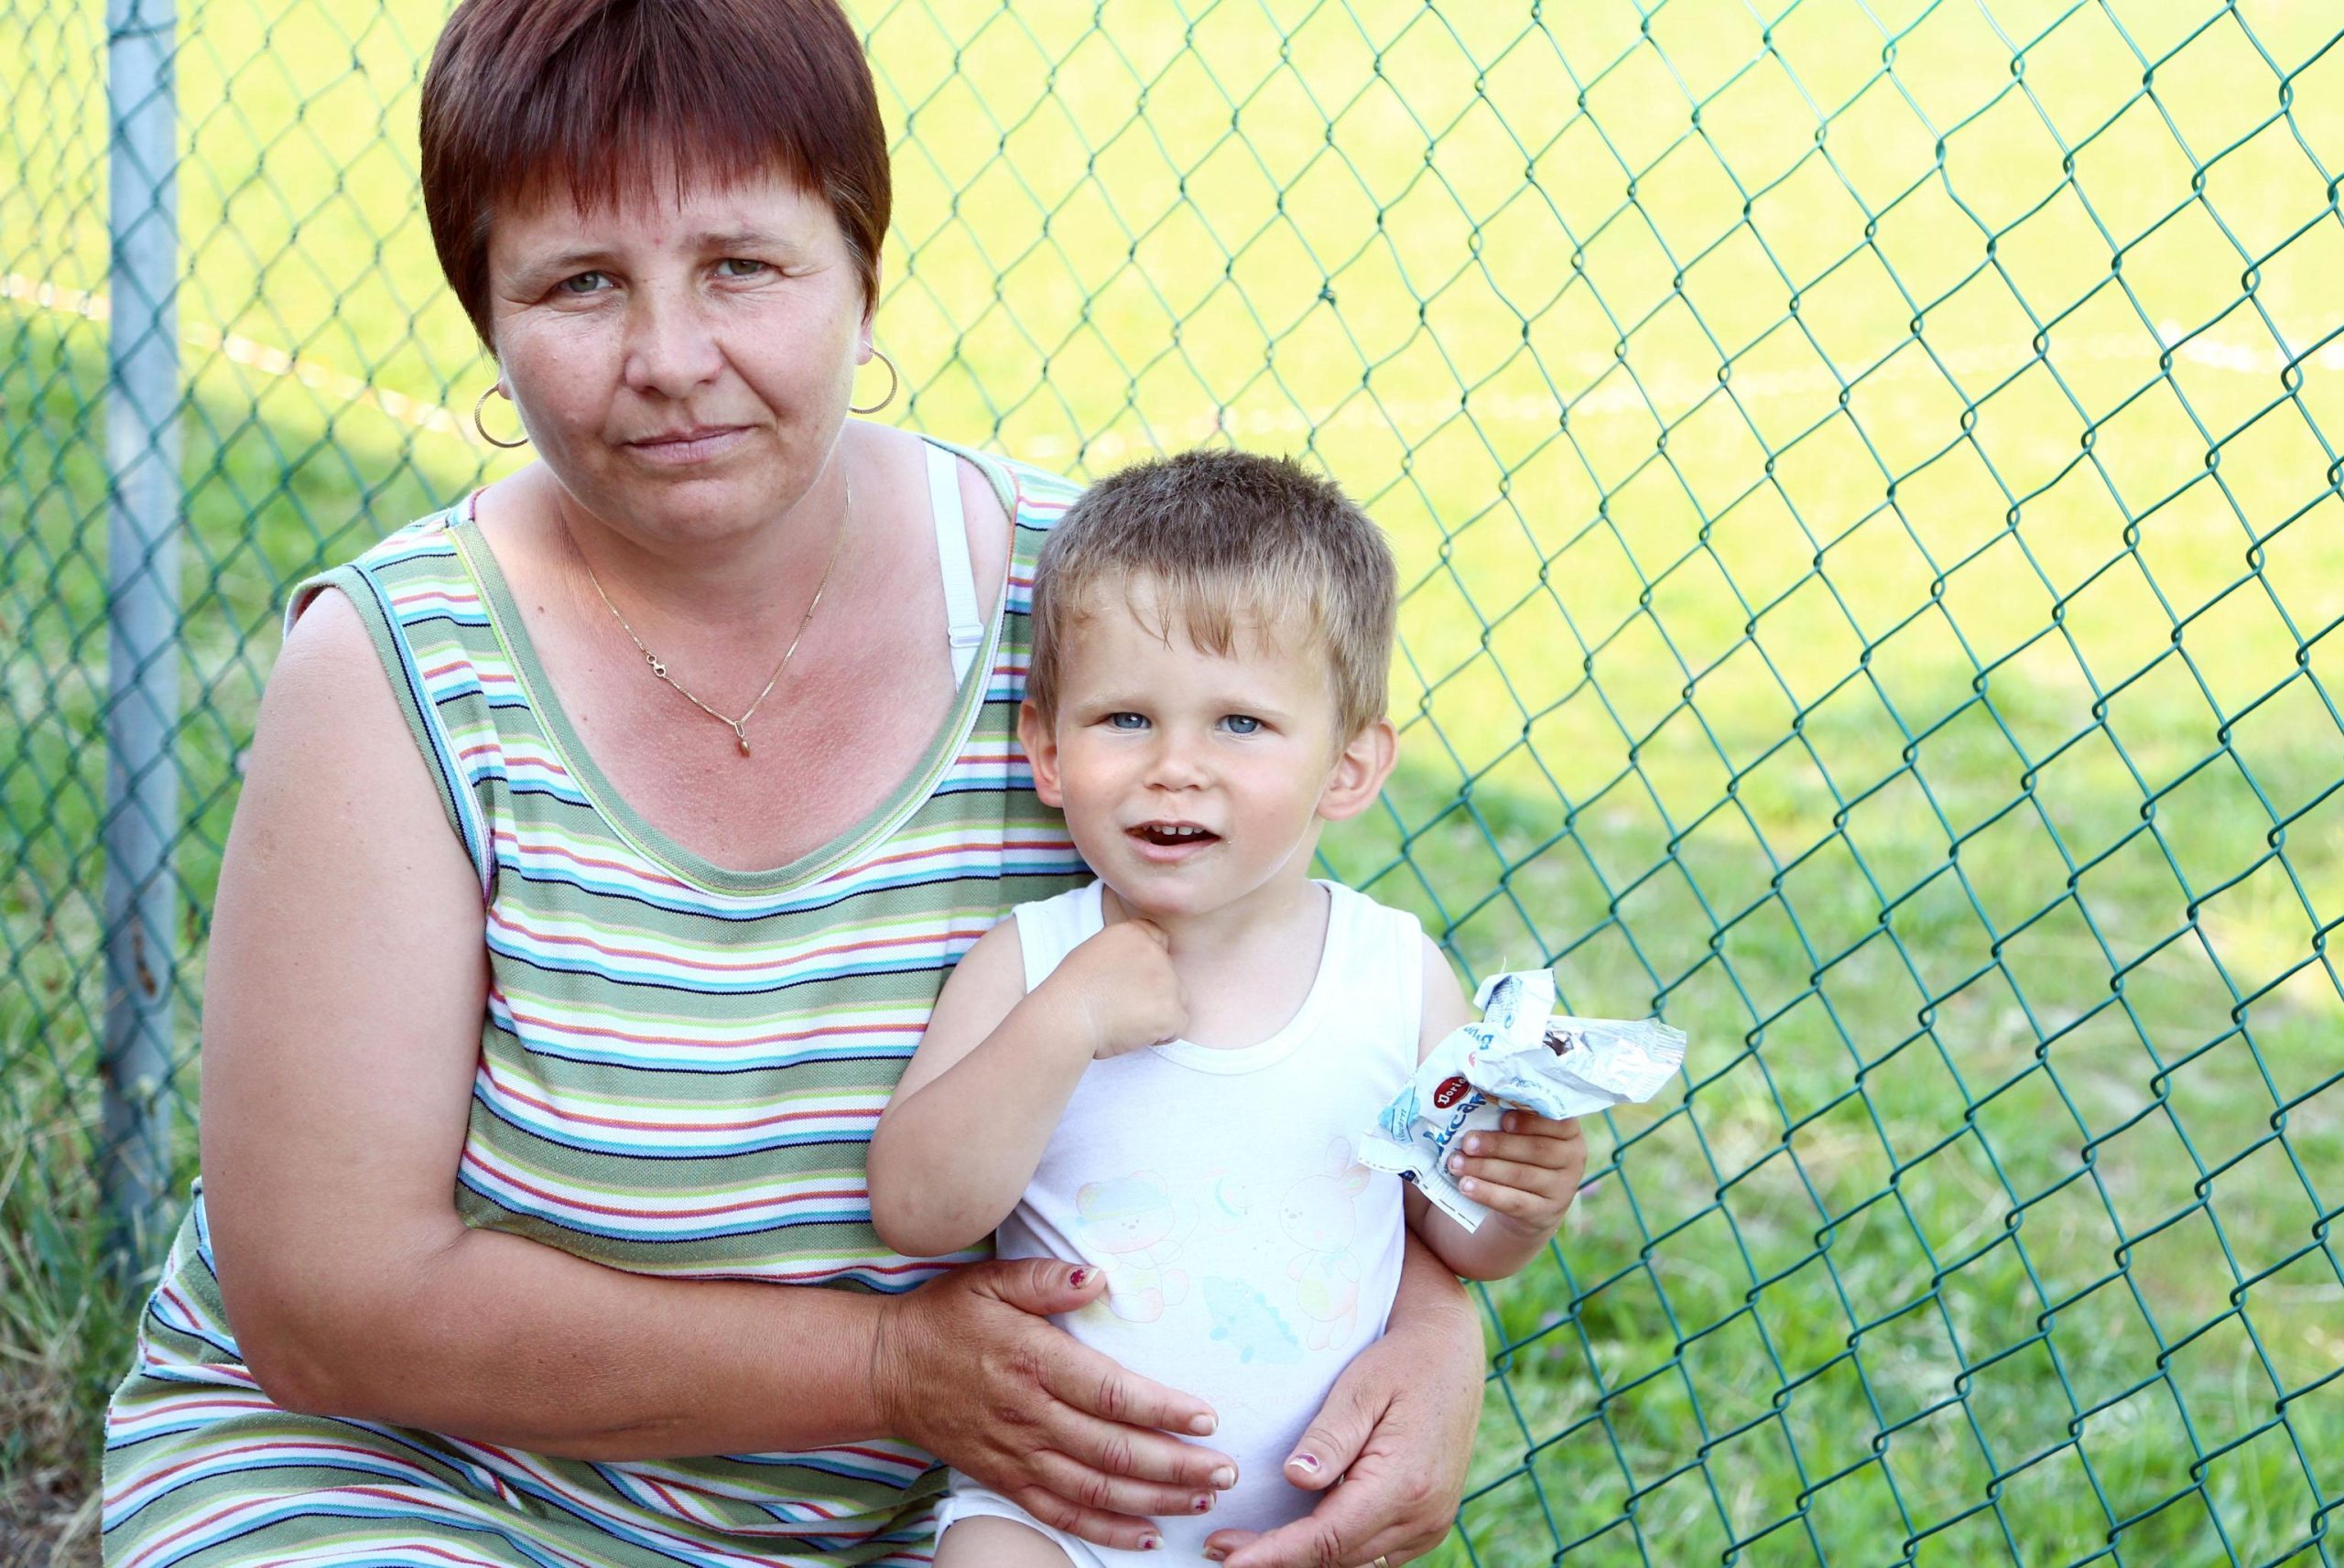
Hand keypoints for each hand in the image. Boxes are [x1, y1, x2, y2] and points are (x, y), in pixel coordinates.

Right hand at [872, 1258, 1236, 1550]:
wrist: (884, 1370)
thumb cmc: (945, 1319)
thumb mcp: (990, 1281)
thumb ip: (1045, 1278)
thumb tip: (1097, 1276)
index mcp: (1033, 1361)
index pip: (1111, 1392)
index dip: (1162, 1410)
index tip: (1206, 1419)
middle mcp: (1028, 1415)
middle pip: (1114, 1451)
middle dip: (1177, 1466)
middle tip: (1225, 1472)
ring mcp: (1016, 1454)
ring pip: (1095, 1489)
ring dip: (1154, 1500)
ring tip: (1201, 1501)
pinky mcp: (1004, 1480)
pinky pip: (1061, 1514)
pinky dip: (1105, 1530)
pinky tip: (1145, 1534)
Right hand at [1049, 918, 1186, 1057]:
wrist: (1067, 1015)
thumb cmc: (1071, 992)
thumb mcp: (1093, 953)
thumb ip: (1122, 954)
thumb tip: (1134, 970)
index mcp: (1133, 934)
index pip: (1159, 939)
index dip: (1150, 962)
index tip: (1134, 979)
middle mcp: (1154, 952)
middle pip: (1170, 973)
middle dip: (1154, 991)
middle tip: (1123, 1006)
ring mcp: (1166, 980)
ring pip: (1178, 998)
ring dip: (1160, 1011)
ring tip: (1128, 1021)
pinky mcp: (1171, 1010)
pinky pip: (1178, 1025)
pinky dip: (1161, 1034)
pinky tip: (1135, 1034)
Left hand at [1202, 1280, 1482, 1567]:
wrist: (1452, 1353)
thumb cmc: (1401, 1362)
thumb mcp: (1359, 1388)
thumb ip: (1329, 1437)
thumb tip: (1295, 1480)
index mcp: (1403, 1483)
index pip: (1327, 1537)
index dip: (1274, 1555)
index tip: (1229, 1559)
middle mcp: (1423, 1516)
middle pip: (1337, 1558)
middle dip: (1278, 1560)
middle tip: (1220, 1549)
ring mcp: (1430, 1524)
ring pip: (1356, 1561)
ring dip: (1306, 1558)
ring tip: (1249, 1548)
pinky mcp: (1429, 1523)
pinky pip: (1375, 1553)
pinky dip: (1336, 1549)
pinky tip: (1299, 1536)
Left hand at [1446, 1110, 1584, 1238]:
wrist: (1532, 1205)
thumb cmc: (1522, 1156)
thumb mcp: (1526, 1136)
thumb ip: (1512, 1119)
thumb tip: (1474, 1104)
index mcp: (1569, 1132)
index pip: (1557, 1122)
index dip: (1530, 1120)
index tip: (1503, 1118)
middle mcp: (1573, 1159)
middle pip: (1535, 1150)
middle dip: (1497, 1145)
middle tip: (1466, 1142)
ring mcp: (1562, 1188)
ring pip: (1521, 1175)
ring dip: (1484, 1168)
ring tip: (1456, 1163)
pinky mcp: (1545, 1213)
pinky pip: (1513, 1202)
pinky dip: (1487, 1193)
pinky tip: (1466, 1186)